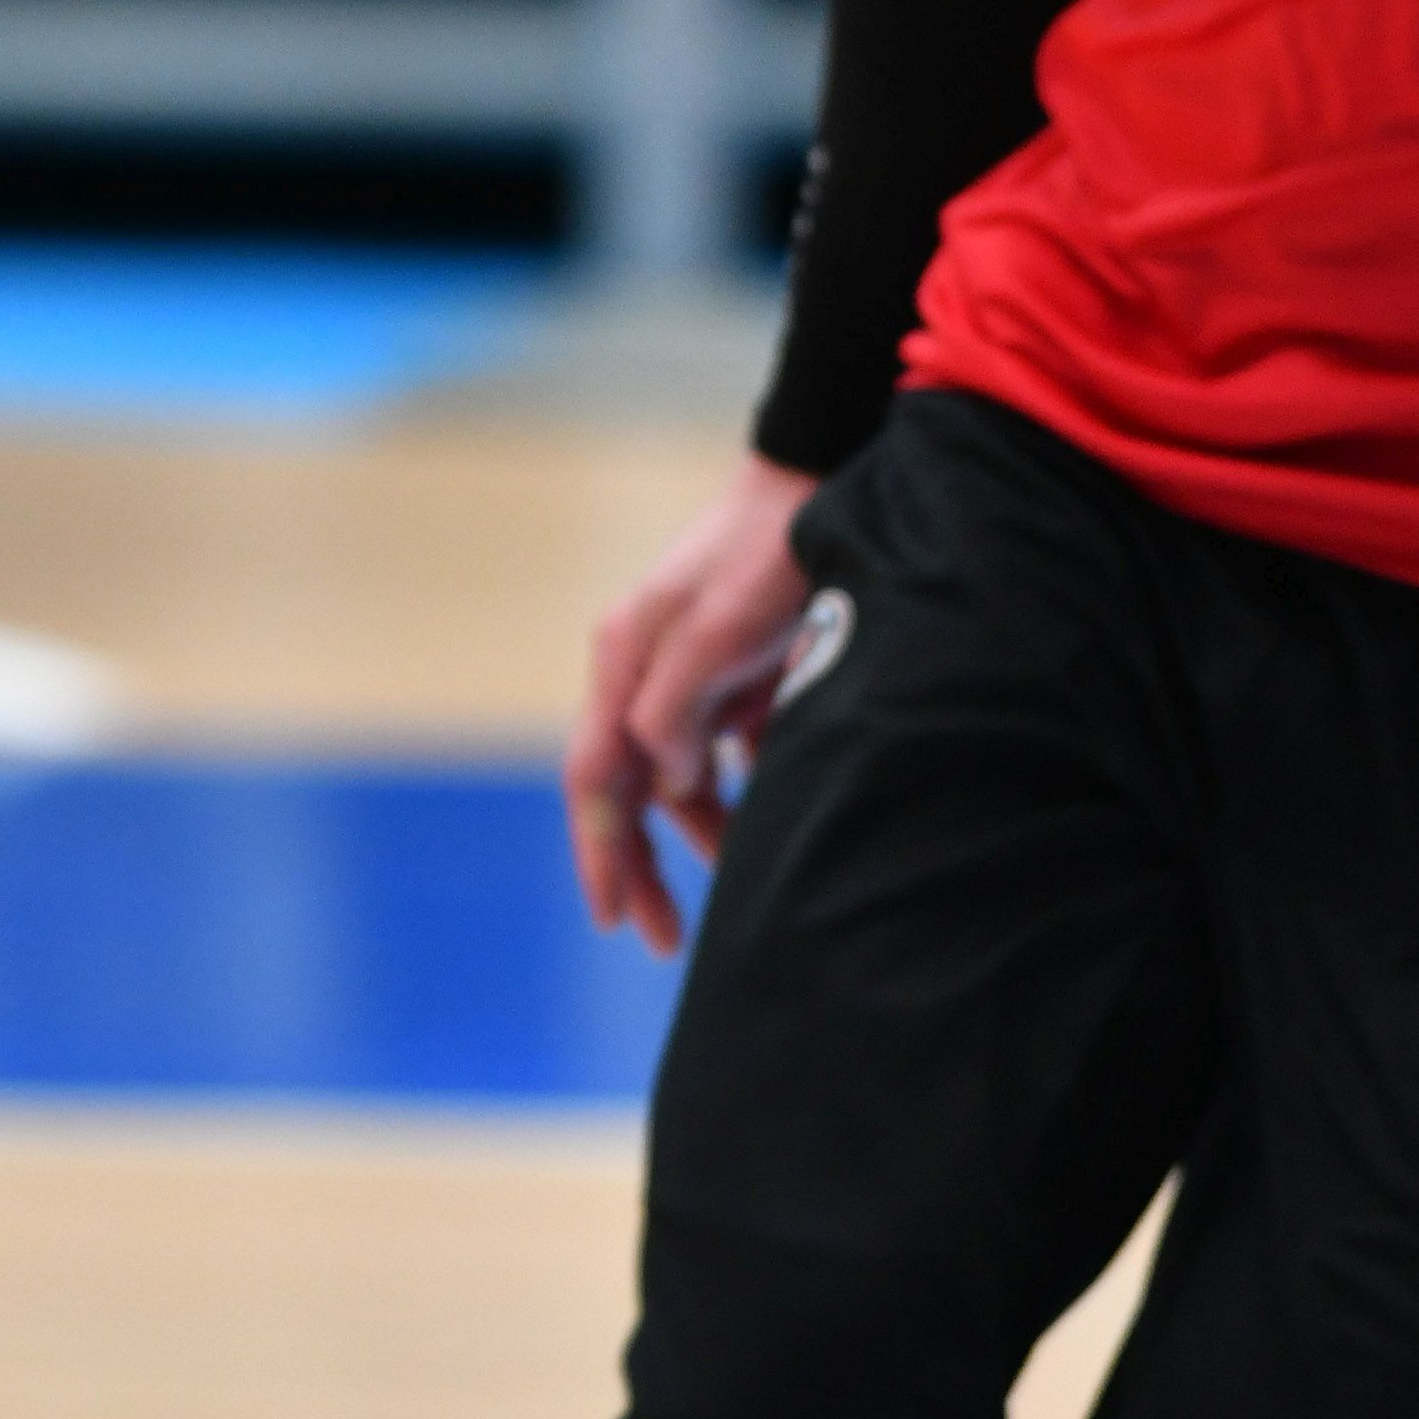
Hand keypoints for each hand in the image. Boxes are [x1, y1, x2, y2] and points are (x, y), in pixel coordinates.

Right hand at [565, 452, 818, 957]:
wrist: (821, 478)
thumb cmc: (771, 550)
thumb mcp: (724, 629)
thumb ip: (679, 708)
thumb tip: (665, 781)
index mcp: (625, 659)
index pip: (598, 778)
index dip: (602, 854)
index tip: (614, 920)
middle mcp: (642, 671)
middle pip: (629, 788)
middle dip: (643, 865)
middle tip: (667, 940)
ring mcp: (686, 672)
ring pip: (678, 776)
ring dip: (704, 829)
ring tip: (747, 876)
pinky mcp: (730, 672)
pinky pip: (720, 751)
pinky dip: (739, 788)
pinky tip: (771, 811)